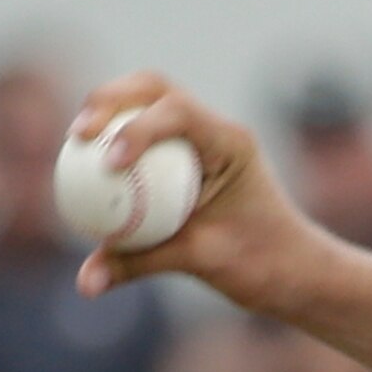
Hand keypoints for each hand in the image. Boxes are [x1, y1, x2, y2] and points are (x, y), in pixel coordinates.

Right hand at [68, 75, 327, 316]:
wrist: (295, 270)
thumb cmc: (262, 264)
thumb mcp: (201, 262)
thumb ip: (140, 264)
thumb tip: (85, 283)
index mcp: (231, 143)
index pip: (177, 111)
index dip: (136, 127)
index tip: (110, 161)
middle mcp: (216, 130)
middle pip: (153, 88)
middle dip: (109, 101)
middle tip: (78, 135)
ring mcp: (201, 138)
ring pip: (146, 102)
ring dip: (108, 112)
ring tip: (76, 141)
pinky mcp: (187, 154)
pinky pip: (144, 134)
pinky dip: (115, 141)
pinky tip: (86, 164)